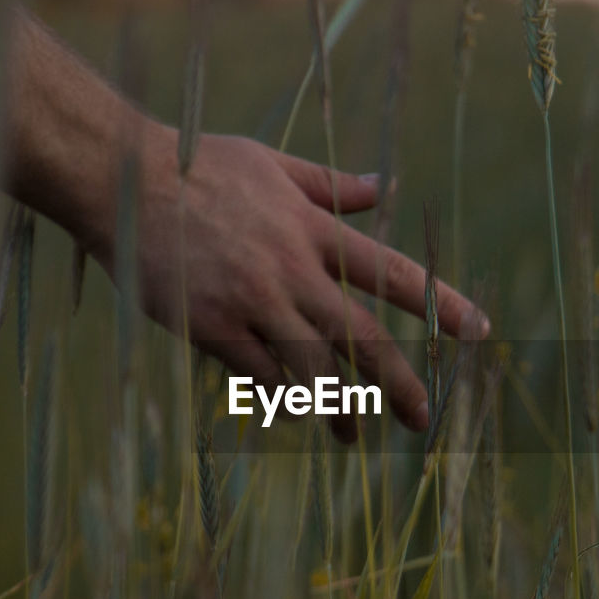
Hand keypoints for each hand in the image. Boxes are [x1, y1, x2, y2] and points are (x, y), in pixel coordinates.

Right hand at [130, 131, 488, 441]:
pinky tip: (291, 415)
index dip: (440, 304)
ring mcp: (251, 299)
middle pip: (361, 335)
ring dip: (339, 405)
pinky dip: (277, 397)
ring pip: (311, 366)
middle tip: (423, 418)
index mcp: (312, 227)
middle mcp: (291, 267)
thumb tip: (384, 186)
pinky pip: (255, 375)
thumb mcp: (271, 164)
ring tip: (355, 435)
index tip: (479, 332)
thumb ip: (329, 184)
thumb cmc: (194, 164)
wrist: (119, 177)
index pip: (391, 272)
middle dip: (399, 381)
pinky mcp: (209, 324)